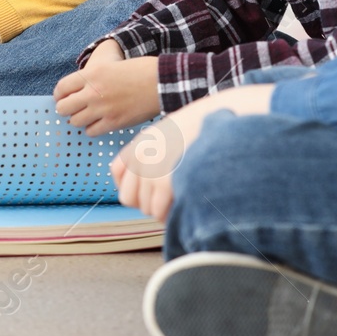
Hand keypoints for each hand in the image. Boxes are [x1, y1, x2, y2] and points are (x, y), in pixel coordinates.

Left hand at [54, 48, 161, 134]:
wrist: (161, 82)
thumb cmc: (138, 71)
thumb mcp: (110, 66)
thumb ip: (92, 78)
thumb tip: (77, 93)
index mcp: (91, 74)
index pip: (61, 88)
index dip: (59, 94)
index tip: (62, 97)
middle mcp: (93, 92)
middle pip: (63, 107)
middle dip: (65, 108)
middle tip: (72, 108)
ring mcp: (102, 109)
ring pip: (75, 121)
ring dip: (79, 119)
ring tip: (87, 115)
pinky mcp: (113, 122)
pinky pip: (91, 131)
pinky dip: (92, 128)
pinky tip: (99, 122)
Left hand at [110, 84, 277, 220]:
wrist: (218, 121)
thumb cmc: (200, 131)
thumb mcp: (168, 134)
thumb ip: (152, 154)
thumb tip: (145, 182)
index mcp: (138, 145)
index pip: (118, 173)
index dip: (133, 184)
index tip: (148, 187)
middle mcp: (138, 158)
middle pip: (129, 197)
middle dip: (146, 200)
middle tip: (167, 196)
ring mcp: (149, 171)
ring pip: (145, 207)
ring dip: (161, 208)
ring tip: (179, 198)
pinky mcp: (163, 184)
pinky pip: (158, 212)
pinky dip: (169, 214)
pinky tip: (182, 205)